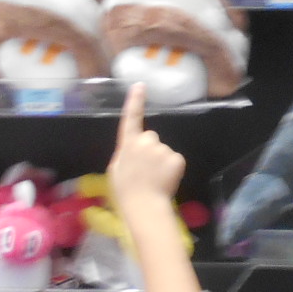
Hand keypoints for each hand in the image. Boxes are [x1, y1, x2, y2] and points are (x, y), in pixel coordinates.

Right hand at [108, 83, 184, 208]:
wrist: (144, 205)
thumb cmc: (126, 191)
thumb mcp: (116, 169)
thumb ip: (125, 153)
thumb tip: (132, 149)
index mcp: (128, 144)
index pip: (131, 118)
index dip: (135, 101)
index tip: (140, 85)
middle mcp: (145, 142)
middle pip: (151, 137)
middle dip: (150, 149)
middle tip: (145, 170)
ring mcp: (161, 149)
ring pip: (163, 150)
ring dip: (161, 161)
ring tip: (154, 178)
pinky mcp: (176, 158)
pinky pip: (174, 160)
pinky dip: (172, 169)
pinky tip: (165, 179)